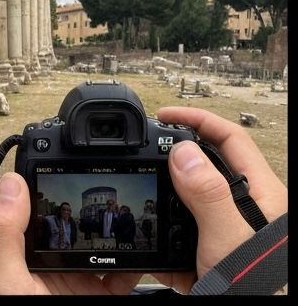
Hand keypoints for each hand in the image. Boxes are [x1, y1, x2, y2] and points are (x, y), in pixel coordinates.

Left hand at [0, 172, 141, 293]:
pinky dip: (142, 266)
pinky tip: (152, 255)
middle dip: (102, 211)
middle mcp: (56, 264)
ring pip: (108, 249)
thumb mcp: (6, 279)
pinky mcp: (104, 298)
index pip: (44, 209)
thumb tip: (11, 183)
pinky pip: (126, 278)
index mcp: (27, 251)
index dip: (60, 186)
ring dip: (125, 235)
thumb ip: (4, 234)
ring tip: (141, 218)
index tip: (81, 167)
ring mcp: (82, 283)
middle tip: (125, 191)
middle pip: (81, 227)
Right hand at [151, 106, 287, 292]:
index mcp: (261, 197)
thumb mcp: (231, 243)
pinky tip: (153, 249)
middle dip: (173, 156)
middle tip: (144, 151)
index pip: (230, 139)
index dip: (196, 120)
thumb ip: (208, 196)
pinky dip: (164, 241)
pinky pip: (183, 238)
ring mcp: (229, 235)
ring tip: (142, 199)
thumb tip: (182, 152)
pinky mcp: (215, 258)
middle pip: (207, 166)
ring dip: (164, 202)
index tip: (163, 116)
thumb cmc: (263, 295)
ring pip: (190, 203)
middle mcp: (247, 212)